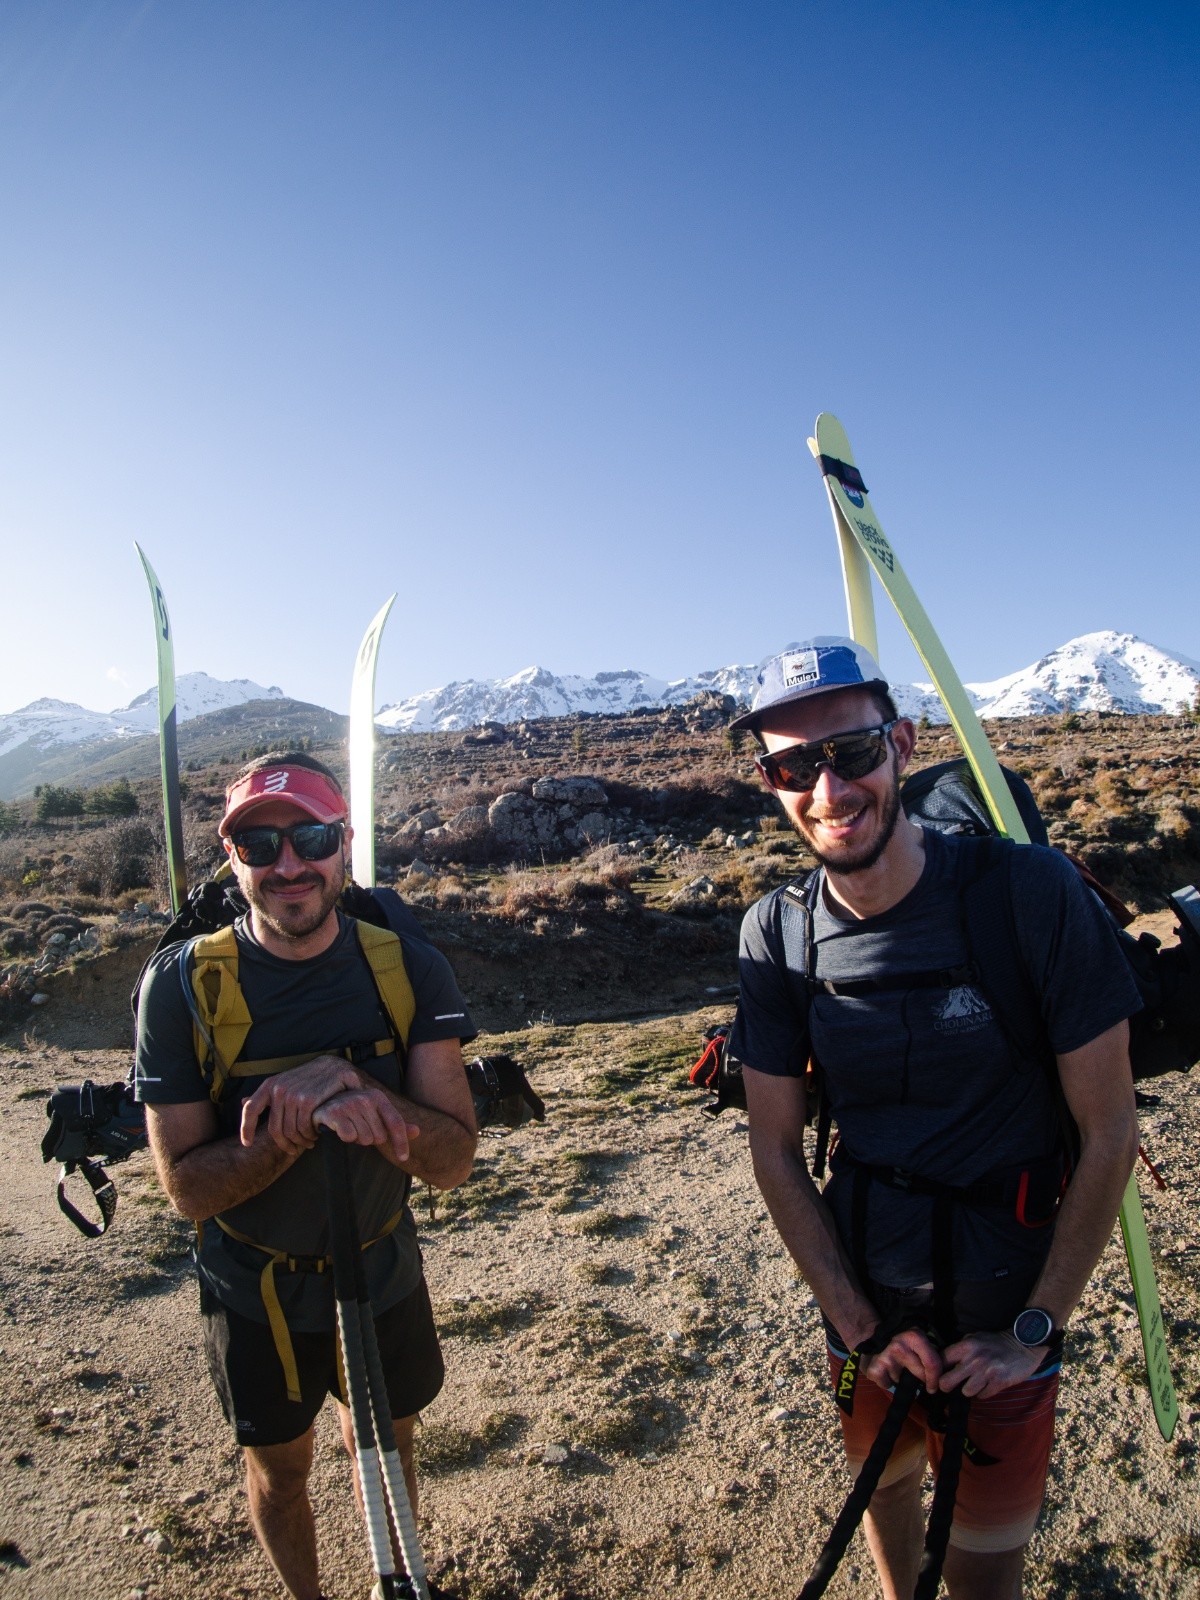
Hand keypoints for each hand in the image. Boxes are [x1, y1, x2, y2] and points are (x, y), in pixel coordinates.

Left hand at [239, 1055, 363, 1154]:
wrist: (335, 1068)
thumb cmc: (309, 1078)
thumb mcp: (285, 1081)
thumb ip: (266, 1094)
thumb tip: (242, 1102)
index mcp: (270, 1085)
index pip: (250, 1109)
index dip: (246, 1129)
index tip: (247, 1144)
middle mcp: (279, 1089)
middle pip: (275, 1129)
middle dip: (285, 1144)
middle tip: (294, 1149)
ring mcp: (294, 1095)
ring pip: (291, 1131)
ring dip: (301, 1141)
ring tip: (309, 1141)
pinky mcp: (309, 1100)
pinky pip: (304, 1128)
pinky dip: (310, 1135)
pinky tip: (316, 1134)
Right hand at [313, 1085, 419, 1164]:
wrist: (323, 1106)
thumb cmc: (354, 1114)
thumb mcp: (375, 1116)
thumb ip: (395, 1124)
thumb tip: (417, 1131)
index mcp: (378, 1097)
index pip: (396, 1123)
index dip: (401, 1143)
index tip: (404, 1158)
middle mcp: (365, 1097)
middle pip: (379, 1136)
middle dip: (370, 1139)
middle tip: (360, 1130)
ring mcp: (349, 1103)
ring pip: (364, 1139)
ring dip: (358, 1139)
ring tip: (350, 1129)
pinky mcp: (334, 1113)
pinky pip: (349, 1137)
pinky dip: (345, 1138)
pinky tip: (339, 1129)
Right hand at [862, 1326, 944, 1393]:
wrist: (872, 1338)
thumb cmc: (902, 1345)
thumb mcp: (917, 1343)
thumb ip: (930, 1354)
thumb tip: (945, 1376)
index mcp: (914, 1337)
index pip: (932, 1363)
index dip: (936, 1378)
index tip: (934, 1387)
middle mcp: (900, 1345)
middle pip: (921, 1375)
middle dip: (923, 1380)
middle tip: (922, 1381)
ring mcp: (886, 1356)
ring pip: (903, 1381)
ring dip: (902, 1380)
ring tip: (899, 1370)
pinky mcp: (874, 1368)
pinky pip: (887, 1385)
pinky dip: (887, 1382)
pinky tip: (886, 1373)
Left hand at [939, 1331, 1047, 1397]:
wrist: (1024, 1344)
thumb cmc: (997, 1343)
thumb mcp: (976, 1338)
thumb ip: (962, 1350)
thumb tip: (946, 1363)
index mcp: (966, 1345)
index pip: (941, 1361)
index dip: (937, 1370)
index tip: (937, 1376)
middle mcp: (973, 1359)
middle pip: (946, 1382)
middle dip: (946, 1386)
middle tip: (950, 1387)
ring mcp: (986, 1372)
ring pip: (965, 1392)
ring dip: (970, 1390)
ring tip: (975, 1384)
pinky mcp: (999, 1382)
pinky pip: (982, 1396)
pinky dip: (984, 1393)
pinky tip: (988, 1385)